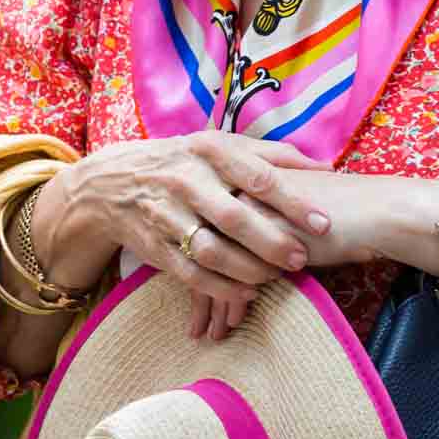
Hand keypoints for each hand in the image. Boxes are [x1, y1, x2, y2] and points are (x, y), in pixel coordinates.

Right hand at [32, 131, 330, 341]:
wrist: (113, 183)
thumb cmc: (186, 162)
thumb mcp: (221, 145)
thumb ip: (272, 155)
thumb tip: (326, 167)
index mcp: (209, 151)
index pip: (257, 177)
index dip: (293, 202)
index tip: (323, 223)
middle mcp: (186, 181)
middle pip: (235, 217)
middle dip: (272, 242)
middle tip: (300, 259)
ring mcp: (167, 215)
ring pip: (212, 250)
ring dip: (248, 269)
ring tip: (275, 276)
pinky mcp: (155, 246)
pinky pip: (191, 274)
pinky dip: (221, 288)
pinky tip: (247, 292)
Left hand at [188, 167, 389, 341]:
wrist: (377, 210)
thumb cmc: (345, 213)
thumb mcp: (297, 214)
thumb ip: (270, 226)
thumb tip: (250, 259)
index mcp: (245, 178)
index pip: (207, 226)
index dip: (202, 264)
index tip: (200, 298)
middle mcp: (239, 190)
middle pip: (204, 245)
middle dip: (202, 290)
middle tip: (198, 326)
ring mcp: (250, 213)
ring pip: (214, 263)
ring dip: (214, 304)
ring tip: (214, 333)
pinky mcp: (263, 238)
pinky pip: (234, 275)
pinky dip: (230, 305)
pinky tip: (229, 326)